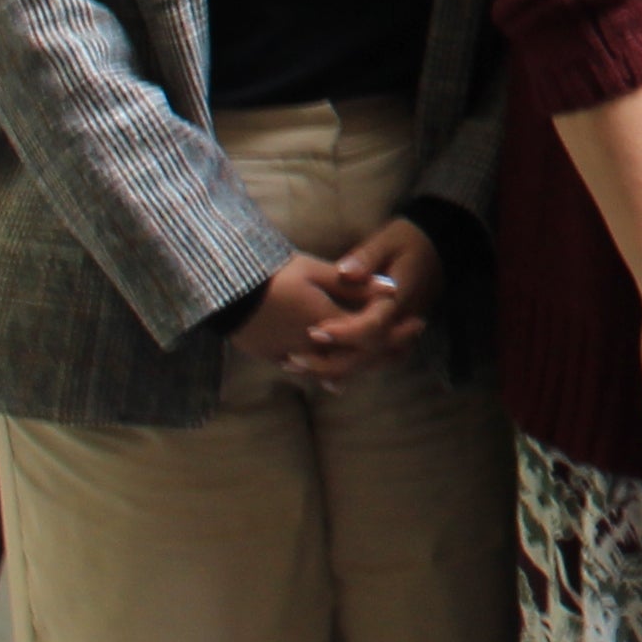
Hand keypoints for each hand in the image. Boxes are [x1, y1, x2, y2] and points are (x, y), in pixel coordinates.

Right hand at [233, 251, 412, 386]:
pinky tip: (339, 369)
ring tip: (381, 352)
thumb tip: (392, 289)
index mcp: (326, 322)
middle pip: (359, 358)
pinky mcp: (274, 359)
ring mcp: (292, 356)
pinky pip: (309, 371)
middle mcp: (313, 346)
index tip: (416, 322)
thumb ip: (355, 284)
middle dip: (387, 351)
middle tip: (407, 340)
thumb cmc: (272, 274)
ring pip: (335, 369)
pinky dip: (329, 369)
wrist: (225, 291)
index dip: (397, 332)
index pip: (372, 336)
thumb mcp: (316, 271)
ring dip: (361, 362)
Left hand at [303, 214, 444, 380]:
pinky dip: (346, 368)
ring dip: (335, 370)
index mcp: (401, 299)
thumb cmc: (407, 242)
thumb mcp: (388, 240)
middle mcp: (403, 322)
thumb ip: (366, 257)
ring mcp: (402, 333)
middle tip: (295, 359)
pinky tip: (316, 372)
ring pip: (371, 363)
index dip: (345, 333)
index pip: (374, 326)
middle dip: (333, 362)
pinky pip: (372, 360)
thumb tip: (345, 272)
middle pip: (371, 355)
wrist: (435, 248)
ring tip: (297, 366)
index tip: (314, 332)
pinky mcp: (395, 337)